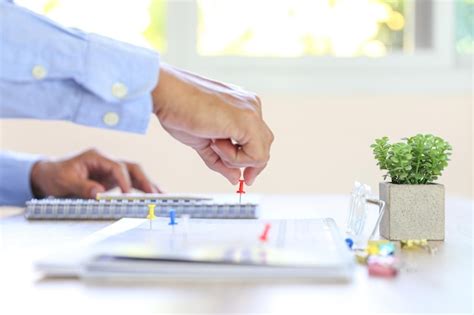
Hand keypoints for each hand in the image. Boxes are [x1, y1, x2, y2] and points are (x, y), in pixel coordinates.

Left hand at [30, 149, 160, 198]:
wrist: (49, 176)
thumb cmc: (56, 175)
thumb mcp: (65, 181)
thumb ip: (82, 186)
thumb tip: (99, 193)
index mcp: (97, 157)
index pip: (117, 166)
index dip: (124, 180)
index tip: (128, 193)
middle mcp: (108, 161)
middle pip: (132, 167)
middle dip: (145, 180)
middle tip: (155, 193)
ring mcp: (111, 170)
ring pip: (135, 174)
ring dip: (148, 184)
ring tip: (161, 195)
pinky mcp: (113, 180)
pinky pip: (131, 183)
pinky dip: (141, 189)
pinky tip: (152, 195)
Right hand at [152, 63, 273, 184]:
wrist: (166, 93)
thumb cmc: (178, 110)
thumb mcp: (204, 142)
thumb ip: (221, 160)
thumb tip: (235, 178)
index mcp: (242, 106)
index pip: (258, 139)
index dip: (251, 161)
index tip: (244, 177)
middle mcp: (251, 106)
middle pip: (265, 145)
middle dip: (252, 165)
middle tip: (243, 178)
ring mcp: (251, 111)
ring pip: (261, 153)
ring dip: (236, 159)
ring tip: (213, 143)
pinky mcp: (248, 120)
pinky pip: (254, 155)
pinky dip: (234, 158)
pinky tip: (215, 142)